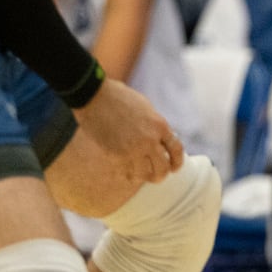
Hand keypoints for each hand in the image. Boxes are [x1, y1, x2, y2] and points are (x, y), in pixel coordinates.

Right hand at [74, 78, 181, 199]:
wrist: (94, 96)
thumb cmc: (119, 97)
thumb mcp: (145, 108)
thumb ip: (154, 125)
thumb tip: (159, 140)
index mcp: (160, 125)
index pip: (176, 150)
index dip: (177, 162)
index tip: (174, 168)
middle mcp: (150, 140)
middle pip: (163, 168)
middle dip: (161, 174)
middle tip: (156, 175)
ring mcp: (133, 149)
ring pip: (145, 174)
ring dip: (143, 175)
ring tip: (139, 173)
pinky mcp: (116, 155)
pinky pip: (127, 171)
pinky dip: (128, 172)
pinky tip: (125, 169)